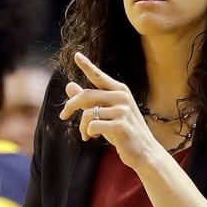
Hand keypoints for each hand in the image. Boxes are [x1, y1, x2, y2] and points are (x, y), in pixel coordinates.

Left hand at [59, 52, 159, 168]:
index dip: (87, 65)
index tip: (76, 55)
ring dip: (82, 127)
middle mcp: (122, 97)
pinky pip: (93, 125)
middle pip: (86, 95)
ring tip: (86, 134)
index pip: (99, 76)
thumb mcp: (106, 113)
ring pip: (88, 113)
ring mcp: (123, 110)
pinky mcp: (121, 125)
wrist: (144, 151)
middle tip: (63, 115)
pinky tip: (94, 137)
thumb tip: (69, 85)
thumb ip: (88, 100)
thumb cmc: (123, 131)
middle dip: (70, 106)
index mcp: (119, 90)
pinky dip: (88, 133)